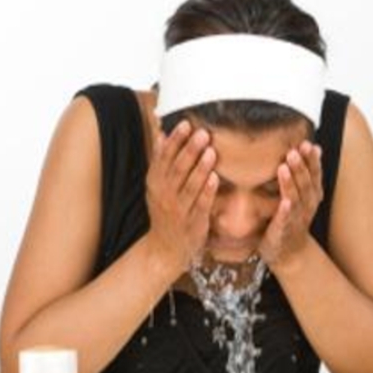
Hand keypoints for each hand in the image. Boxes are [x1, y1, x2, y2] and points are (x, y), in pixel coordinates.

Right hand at [145, 119, 218, 274]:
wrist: (164, 248)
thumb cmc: (164, 211)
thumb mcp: (156, 186)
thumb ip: (161, 161)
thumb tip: (161, 133)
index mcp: (156, 183)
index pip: (164, 158)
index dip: (175, 141)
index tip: (186, 124)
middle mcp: (165, 195)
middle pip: (177, 169)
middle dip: (190, 150)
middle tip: (203, 133)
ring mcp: (178, 210)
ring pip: (189, 186)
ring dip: (200, 168)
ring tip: (211, 151)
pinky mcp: (193, 223)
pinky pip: (200, 205)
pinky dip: (207, 192)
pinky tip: (216, 178)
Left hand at [258, 140, 323, 270]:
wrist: (288, 253)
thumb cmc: (292, 219)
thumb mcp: (301, 195)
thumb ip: (304, 173)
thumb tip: (310, 147)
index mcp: (311, 195)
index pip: (314, 175)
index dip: (312, 160)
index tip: (308, 144)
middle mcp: (306, 206)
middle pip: (305, 184)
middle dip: (301, 167)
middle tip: (294, 151)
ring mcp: (296, 218)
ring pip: (295, 198)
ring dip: (290, 183)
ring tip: (283, 167)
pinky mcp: (283, 230)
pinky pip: (285, 219)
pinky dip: (285, 210)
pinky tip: (284, 202)